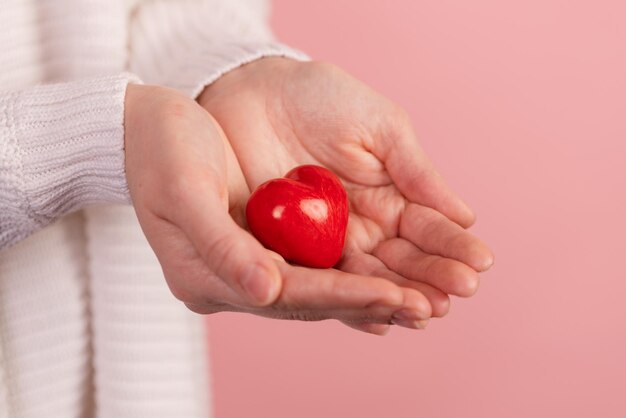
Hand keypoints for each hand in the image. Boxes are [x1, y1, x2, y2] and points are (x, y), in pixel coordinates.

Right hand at [124, 84, 425, 334]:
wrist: (143, 131)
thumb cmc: (160, 152)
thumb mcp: (183, 191)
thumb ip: (221, 245)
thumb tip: (266, 293)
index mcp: (204, 278)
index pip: (285, 295)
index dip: (341, 297)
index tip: (395, 296)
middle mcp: (230, 282)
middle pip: (308, 301)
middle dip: (368, 303)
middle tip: (426, 308)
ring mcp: (246, 268)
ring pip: (317, 290)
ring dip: (368, 295)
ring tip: (420, 301)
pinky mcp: (261, 248)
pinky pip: (314, 269)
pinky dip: (352, 276)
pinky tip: (388, 282)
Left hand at [198, 58, 493, 332]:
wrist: (253, 91)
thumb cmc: (320, 98)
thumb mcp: (379, 127)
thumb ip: (416, 171)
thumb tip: (464, 215)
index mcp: (390, 196)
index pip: (426, 228)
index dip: (452, 245)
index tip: (480, 261)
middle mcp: (363, 227)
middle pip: (401, 262)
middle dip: (432, 278)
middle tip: (459, 293)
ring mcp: (326, 243)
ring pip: (366, 279)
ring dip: (396, 297)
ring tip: (424, 311)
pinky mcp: (287, 252)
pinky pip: (317, 282)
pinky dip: (346, 303)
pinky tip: (375, 320)